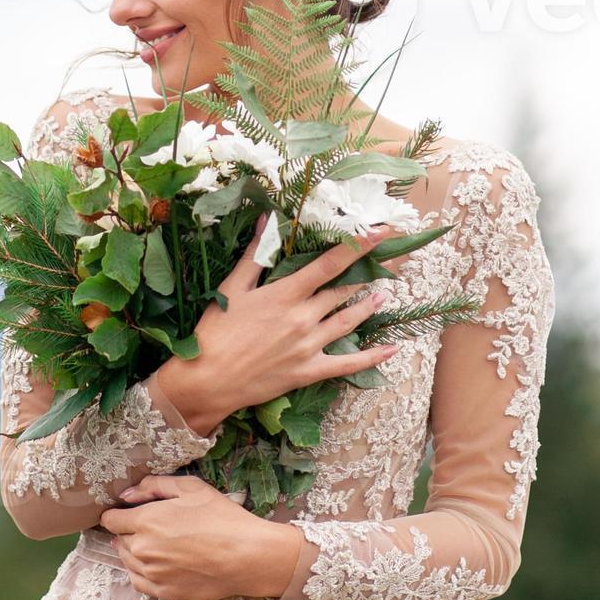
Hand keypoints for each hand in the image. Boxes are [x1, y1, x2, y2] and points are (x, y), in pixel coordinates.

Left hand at [98, 475, 303, 599]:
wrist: (247, 556)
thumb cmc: (221, 517)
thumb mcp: (191, 488)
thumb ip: (154, 486)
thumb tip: (126, 495)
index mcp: (146, 521)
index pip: (110, 520)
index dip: (117, 514)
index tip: (128, 512)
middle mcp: (142, 549)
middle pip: (118, 540)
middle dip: (128, 531)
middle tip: (150, 526)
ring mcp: (152, 574)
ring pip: (127, 561)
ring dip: (133, 551)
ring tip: (155, 544)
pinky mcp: (164, 593)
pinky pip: (138, 582)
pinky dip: (141, 571)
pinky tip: (155, 564)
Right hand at [157, 220, 399, 431]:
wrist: (208, 380)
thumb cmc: (216, 331)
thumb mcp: (232, 288)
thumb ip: (255, 254)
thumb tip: (266, 219)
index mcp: (286, 294)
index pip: (329, 264)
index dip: (356, 247)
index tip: (380, 233)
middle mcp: (303, 318)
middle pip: (343, 291)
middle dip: (366, 275)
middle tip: (386, 264)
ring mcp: (309, 346)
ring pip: (348, 321)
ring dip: (368, 307)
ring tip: (383, 296)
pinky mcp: (309, 371)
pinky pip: (348, 364)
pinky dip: (372, 357)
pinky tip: (391, 349)